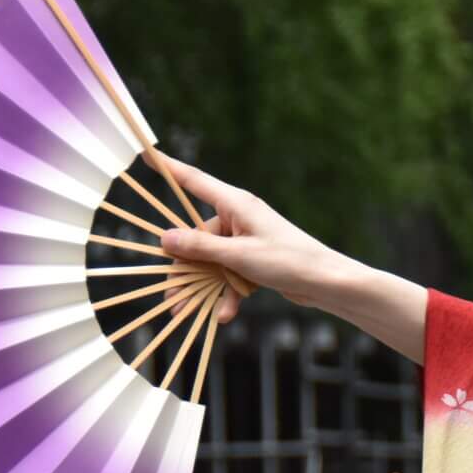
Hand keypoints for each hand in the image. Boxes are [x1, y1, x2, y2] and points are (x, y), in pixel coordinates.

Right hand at [153, 155, 335, 320]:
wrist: (326, 283)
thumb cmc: (288, 260)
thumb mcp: (238, 256)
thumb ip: (200, 248)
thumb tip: (165, 238)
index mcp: (235, 204)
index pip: (193, 181)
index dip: (168, 169)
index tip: (146, 155)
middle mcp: (238, 218)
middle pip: (197, 239)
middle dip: (183, 270)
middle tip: (169, 296)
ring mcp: (246, 240)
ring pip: (211, 262)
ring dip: (202, 289)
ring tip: (186, 313)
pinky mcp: (254, 260)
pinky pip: (230, 275)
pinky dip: (226, 294)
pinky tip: (225, 316)